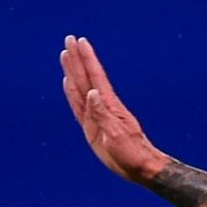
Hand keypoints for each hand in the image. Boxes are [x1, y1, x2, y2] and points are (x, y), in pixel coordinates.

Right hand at [60, 36, 162, 183]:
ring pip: (80, 88)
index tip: (79, 41)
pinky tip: (68, 82)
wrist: (140, 167)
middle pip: (86, 77)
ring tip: (66, 54)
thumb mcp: (116, 135)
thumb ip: (102, 115)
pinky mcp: (91, 127)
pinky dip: (72, 93)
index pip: (95, 76)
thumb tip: (92, 93)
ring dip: (73, 71)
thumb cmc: (131, 153)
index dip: (87, 58)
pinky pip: (78, 106)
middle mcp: (101, 106)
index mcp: (108, 105)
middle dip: (77, 58)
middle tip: (69, 39)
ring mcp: (96, 115)